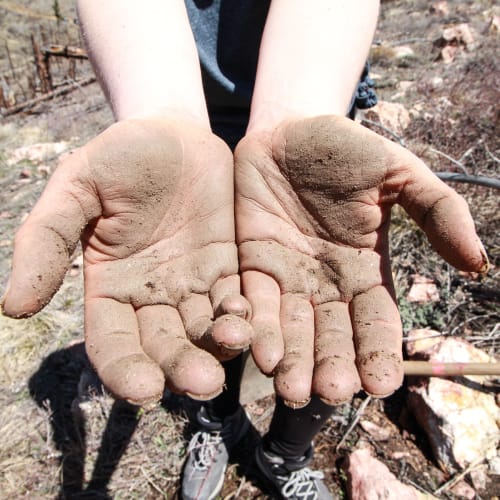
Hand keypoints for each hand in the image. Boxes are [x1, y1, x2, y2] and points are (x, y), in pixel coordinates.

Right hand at [2, 118, 251, 404]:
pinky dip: (243, 316)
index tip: (143, 389)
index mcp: (109, 288)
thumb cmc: (118, 157)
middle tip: (203, 383)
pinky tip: (249, 319)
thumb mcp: (76, 189)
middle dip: (183, 368)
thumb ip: (46, 241)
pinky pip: (236, 302)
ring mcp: (192, 286)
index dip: (125, 370)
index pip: (113, 343)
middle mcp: (151, 298)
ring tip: (234, 345)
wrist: (173, 134)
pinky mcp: (227, 270)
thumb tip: (12, 308)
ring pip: (204, 332)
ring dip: (220, 348)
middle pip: (164, 347)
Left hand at [235, 115, 486, 405]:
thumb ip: (437, 211)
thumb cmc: (346, 149)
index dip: (378, 351)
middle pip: (332, 335)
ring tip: (294, 391)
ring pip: (292, 329)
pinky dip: (258, 328)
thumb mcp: (398, 173)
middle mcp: (327, 283)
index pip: (376, 319)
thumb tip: (478, 262)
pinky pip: (255, 302)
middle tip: (329, 393)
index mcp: (365, 269)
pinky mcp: (252, 265)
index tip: (381, 384)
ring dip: (293, 361)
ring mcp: (288, 277)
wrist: (288, 131)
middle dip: (331, 365)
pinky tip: (261, 353)